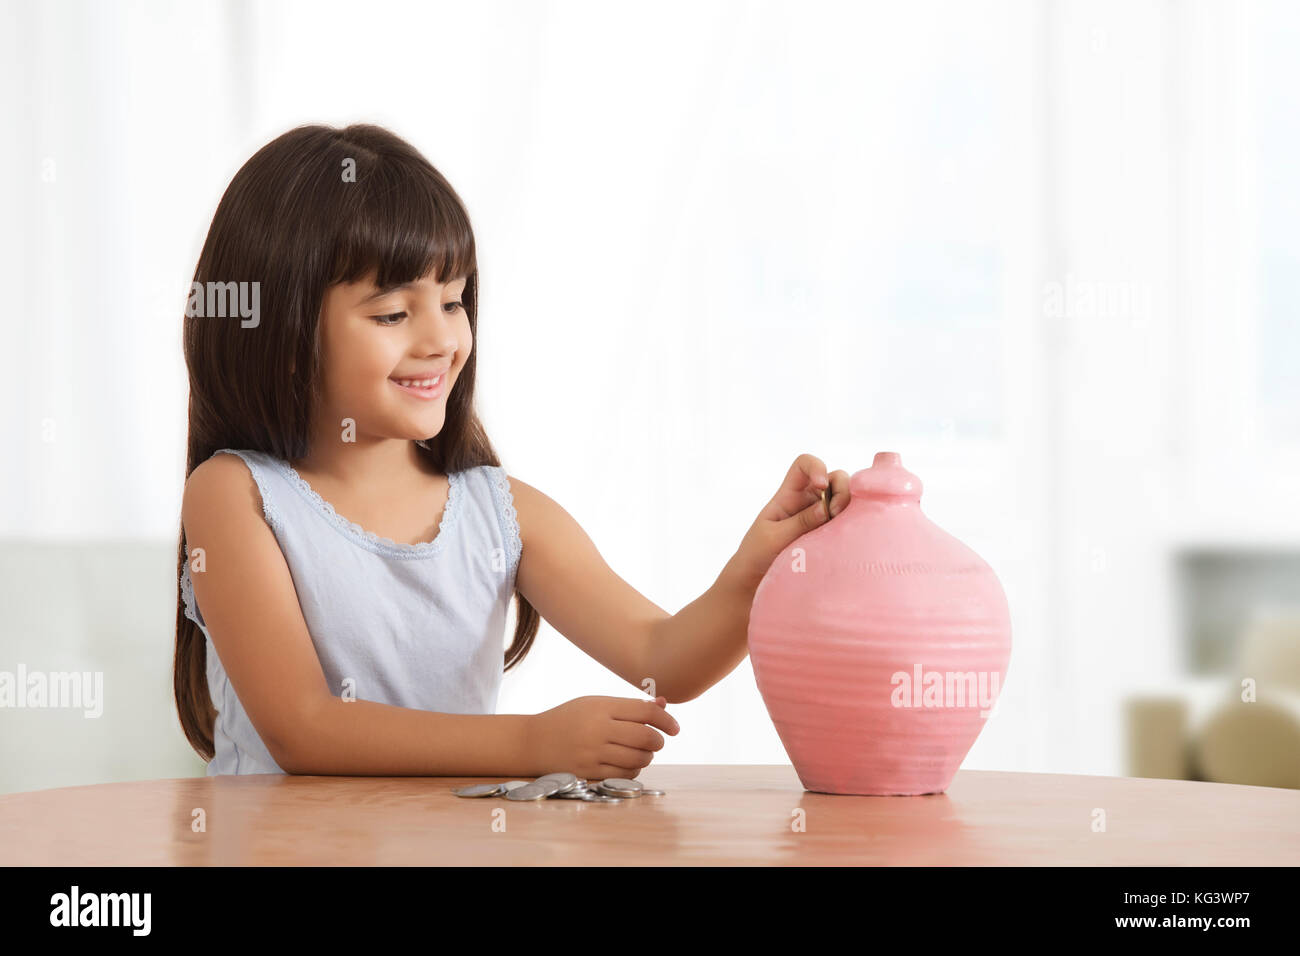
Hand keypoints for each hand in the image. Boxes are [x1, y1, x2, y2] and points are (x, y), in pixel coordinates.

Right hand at [527, 696, 679, 779]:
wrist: (533, 741)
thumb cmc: (569, 719)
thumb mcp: (595, 704)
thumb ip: (629, 706)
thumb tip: (663, 705)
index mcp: (601, 706)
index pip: (645, 712)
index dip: (666, 720)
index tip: (674, 728)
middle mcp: (598, 729)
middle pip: (645, 736)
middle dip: (658, 740)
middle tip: (657, 741)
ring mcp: (592, 753)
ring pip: (638, 759)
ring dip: (647, 757)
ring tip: (642, 752)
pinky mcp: (588, 772)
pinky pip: (624, 775)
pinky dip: (634, 770)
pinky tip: (629, 764)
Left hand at [724, 453, 850, 592]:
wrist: (755, 583)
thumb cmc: (757, 556)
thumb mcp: (774, 537)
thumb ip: (800, 522)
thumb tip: (827, 507)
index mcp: (789, 494)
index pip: (804, 465)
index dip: (816, 467)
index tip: (820, 485)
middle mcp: (809, 502)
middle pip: (835, 478)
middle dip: (841, 489)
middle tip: (834, 513)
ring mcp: (823, 519)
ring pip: (848, 500)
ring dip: (850, 508)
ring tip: (843, 528)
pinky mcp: (833, 537)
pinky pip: (850, 524)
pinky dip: (854, 526)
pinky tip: (850, 539)